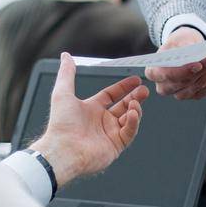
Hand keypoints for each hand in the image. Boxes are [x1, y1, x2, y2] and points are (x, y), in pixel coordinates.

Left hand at [29, 53, 148, 183]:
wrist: (63, 150)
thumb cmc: (60, 124)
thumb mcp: (63, 93)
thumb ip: (67, 73)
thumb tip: (65, 56)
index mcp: (91, 109)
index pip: (111, 95)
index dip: (124, 87)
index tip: (136, 80)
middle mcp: (101, 121)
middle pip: (124, 106)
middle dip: (135, 97)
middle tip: (144, 90)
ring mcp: (109, 134)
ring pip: (129, 119)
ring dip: (135, 109)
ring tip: (136, 102)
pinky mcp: (115, 145)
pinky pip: (129, 132)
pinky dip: (133, 122)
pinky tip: (133, 113)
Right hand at [145, 26, 205, 100]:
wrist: (185, 47)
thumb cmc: (178, 43)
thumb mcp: (178, 38)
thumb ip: (182, 44)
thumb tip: (191, 52)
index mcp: (153, 72)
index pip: (166, 75)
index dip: (183, 71)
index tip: (197, 64)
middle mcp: (164, 87)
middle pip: (184, 82)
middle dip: (201, 70)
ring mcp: (179, 93)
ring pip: (197, 87)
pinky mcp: (193, 95)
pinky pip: (205, 90)